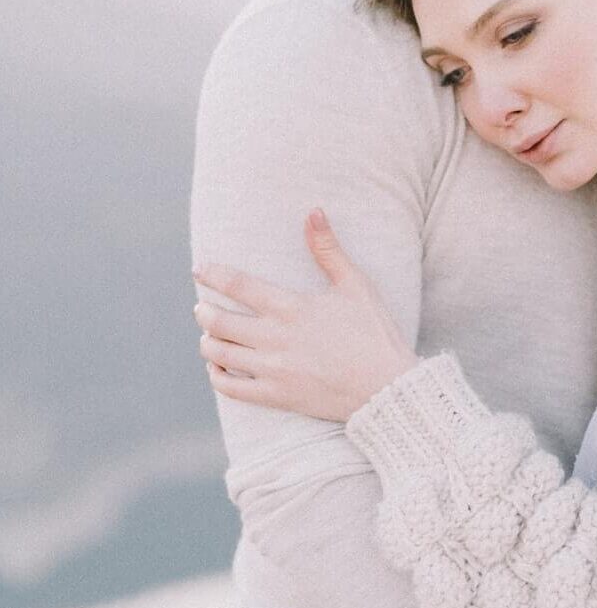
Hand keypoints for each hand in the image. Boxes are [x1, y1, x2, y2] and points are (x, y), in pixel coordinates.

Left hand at [193, 210, 417, 421]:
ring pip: (219, 354)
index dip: (213, 274)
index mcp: (291, 307)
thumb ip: (328, 249)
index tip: (199, 269)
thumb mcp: (355, 284)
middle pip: (218, 321)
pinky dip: (216, 377)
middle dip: (204, 312)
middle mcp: (275, 338)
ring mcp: (273, 370)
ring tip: (208, 334)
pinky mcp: (276, 396)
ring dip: (206, 342)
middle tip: (202, 307)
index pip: (237, 285)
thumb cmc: (373, 332)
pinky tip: (217, 368)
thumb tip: (313, 211)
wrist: (386, 387)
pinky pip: (231, 389)